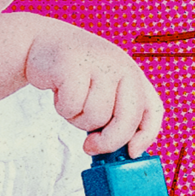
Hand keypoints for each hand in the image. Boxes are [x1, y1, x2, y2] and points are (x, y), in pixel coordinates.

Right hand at [21, 18, 163, 156]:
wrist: (41, 42)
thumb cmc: (75, 73)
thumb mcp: (103, 89)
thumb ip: (116, 114)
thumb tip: (122, 150)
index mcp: (133, 74)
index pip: (153, 110)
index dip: (146, 135)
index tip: (132, 152)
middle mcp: (122, 66)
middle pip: (127, 119)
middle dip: (109, 141)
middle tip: (91, 146)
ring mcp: (99, 63)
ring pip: (96, 116)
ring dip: (77, 118)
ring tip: (71, 99)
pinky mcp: (73, 65)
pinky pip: (72, 106)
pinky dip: (62, 108)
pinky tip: (59, 91)